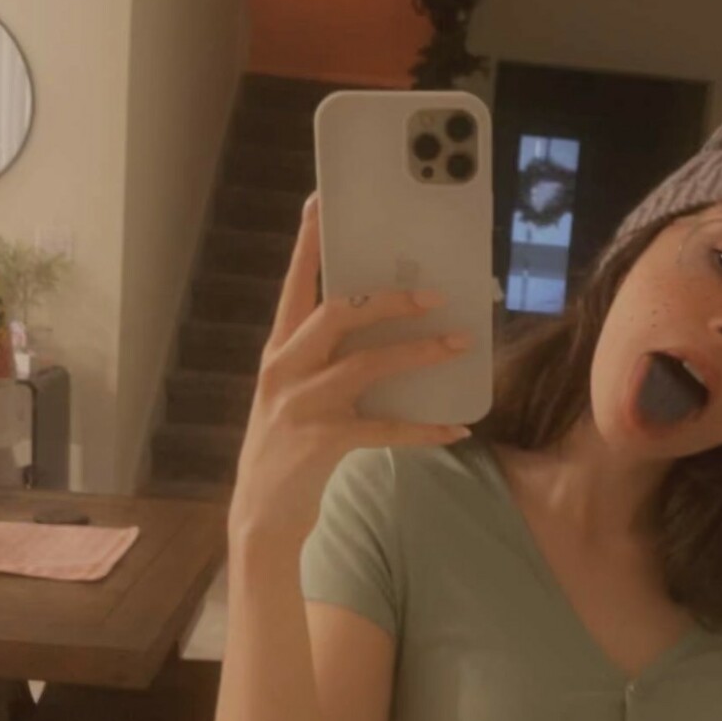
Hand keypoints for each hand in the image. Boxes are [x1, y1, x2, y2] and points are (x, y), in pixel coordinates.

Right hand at [227, 193, 472, 549]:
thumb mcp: (295, 394)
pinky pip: (385, 428)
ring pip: (367, 364)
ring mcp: (301, 405)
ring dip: (419, 353)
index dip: (309, 244)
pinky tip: (454, 429)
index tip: (322, 203)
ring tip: (460, 345)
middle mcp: (284, 370)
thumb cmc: (287, 448)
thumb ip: (324, 360)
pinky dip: (424, 428)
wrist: (261, 517)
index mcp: (278, 351)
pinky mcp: (322, 442)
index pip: (294, 285)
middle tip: (435, 293)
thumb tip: (385, 328)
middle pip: (337, 314)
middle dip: (389, 300)